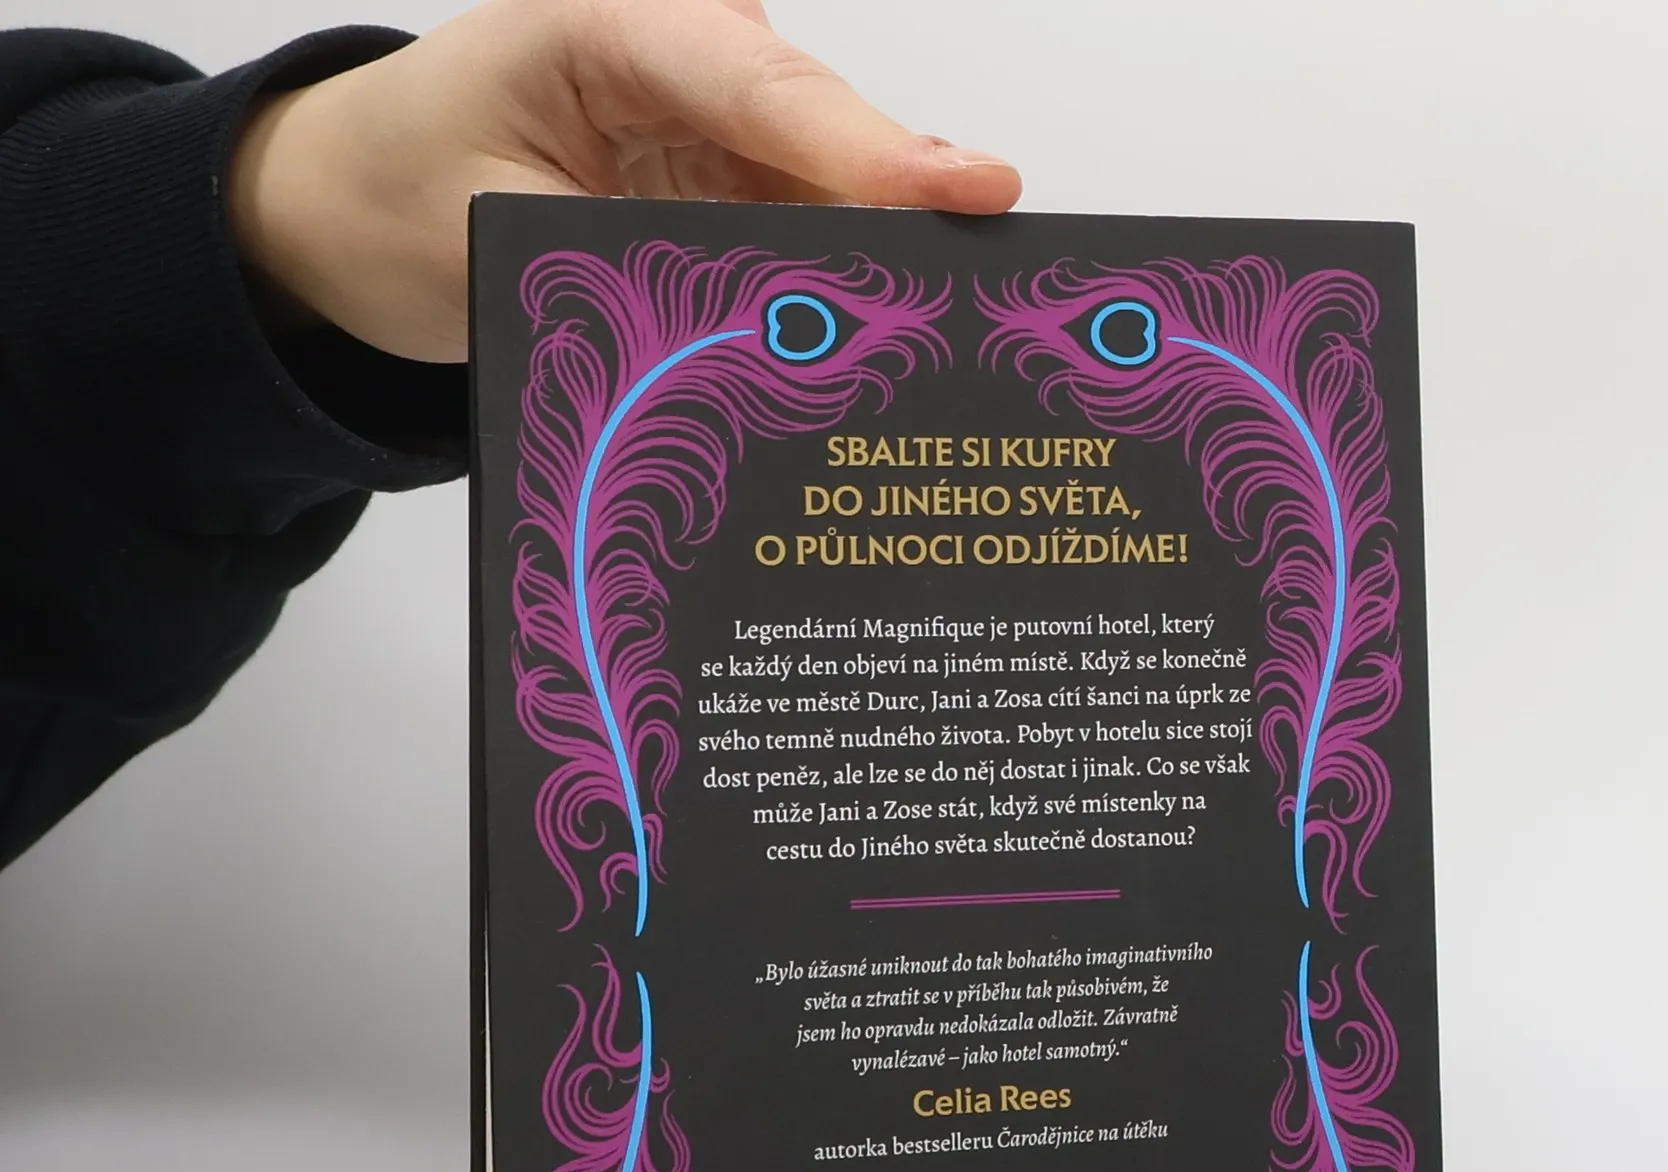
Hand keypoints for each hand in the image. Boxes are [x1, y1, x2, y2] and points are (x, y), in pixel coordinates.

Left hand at [227, 0, 1020, 362]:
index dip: (870, 149)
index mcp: (605, 22)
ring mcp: (712, 110)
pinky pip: (810, 225)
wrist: (356, 206)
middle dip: (908, 209)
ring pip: (834, 185)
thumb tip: (775, 332)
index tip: (964, 190)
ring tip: (965, 322)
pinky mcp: (727, 173)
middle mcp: (678, 47)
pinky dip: (847, 280)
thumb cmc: (402, 196)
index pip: (762, 86)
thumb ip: (636, 271)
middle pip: (823, 132)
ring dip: (885, 257)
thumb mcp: (503, 241)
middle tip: (997, 284)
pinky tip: (893, 330)